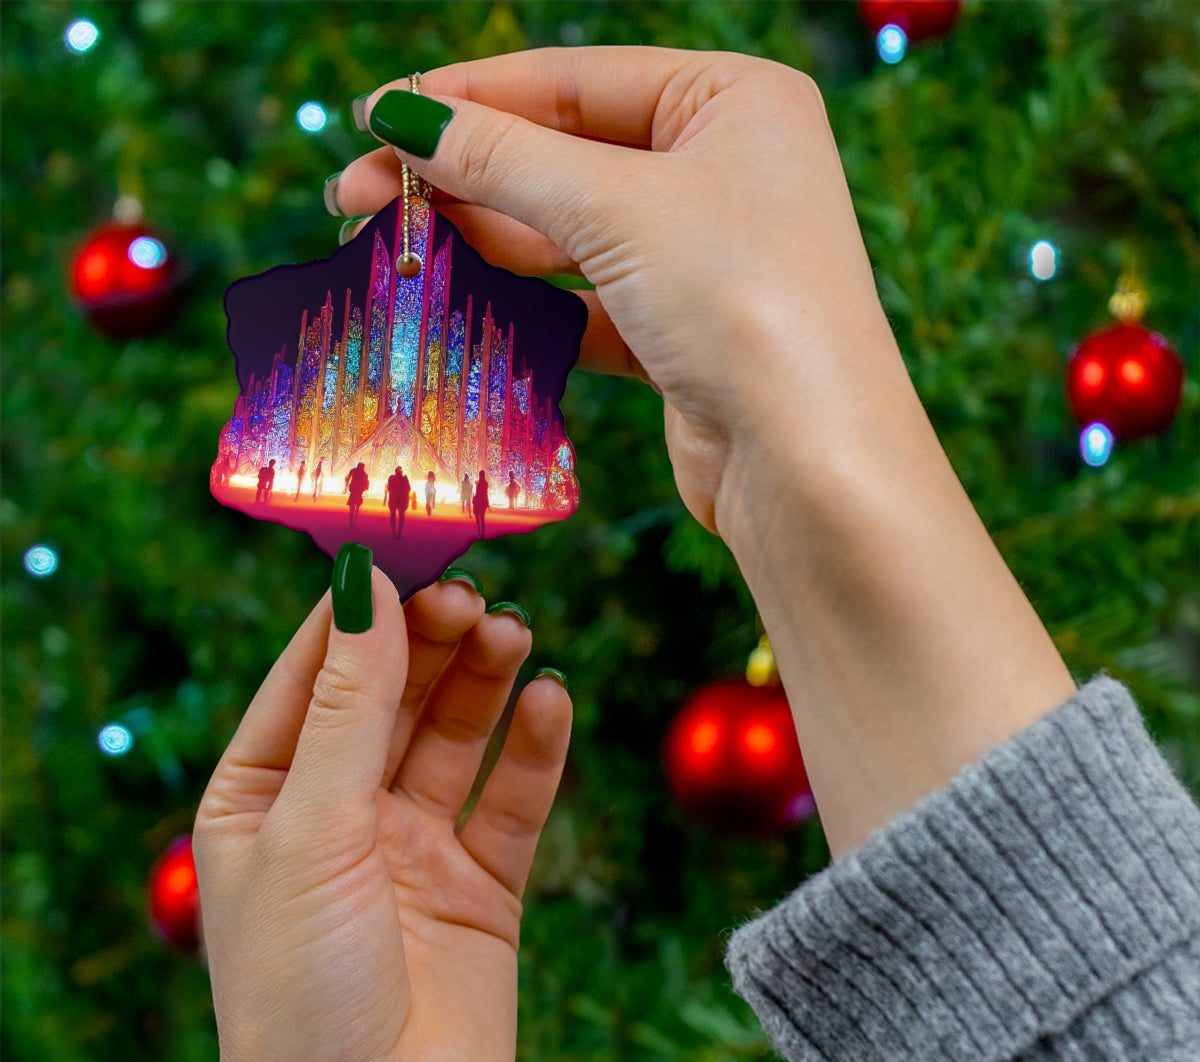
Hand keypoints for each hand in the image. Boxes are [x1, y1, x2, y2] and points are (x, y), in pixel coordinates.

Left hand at [193, 570, 570, 1061]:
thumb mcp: (313, 830)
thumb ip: (348, 707)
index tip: (405, 542)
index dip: (359, 609)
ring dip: (485, 681)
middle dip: (432, 640)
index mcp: (265, 796)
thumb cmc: (301, 995)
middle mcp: (339, 813)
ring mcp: (413, 848)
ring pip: (456, 735)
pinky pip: (513, 798)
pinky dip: (535, 749)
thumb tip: (364, 586)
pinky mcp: (481, 886)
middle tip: (476, 593)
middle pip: (394, 695)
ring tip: (516, 633)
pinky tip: (552, 701)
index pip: (313, 673)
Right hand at [336, 49, 1073, 857]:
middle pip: (564, 155)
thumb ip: (503, 159)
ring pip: (568, 233)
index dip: (467, 97)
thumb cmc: (743, 304)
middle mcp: (723, 169)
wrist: (809, 465)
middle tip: (357, 198)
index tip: (373, 117)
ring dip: (481, 240)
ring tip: (389, 249)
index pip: (574, 79)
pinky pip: (584, 301)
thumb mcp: (616, 208)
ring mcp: (703, 256)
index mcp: (733, 101)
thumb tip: (402, 115)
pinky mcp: (680, 332)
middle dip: (460, 175)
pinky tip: (457, 303)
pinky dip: (525, 302)